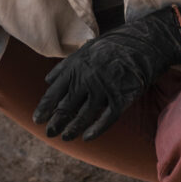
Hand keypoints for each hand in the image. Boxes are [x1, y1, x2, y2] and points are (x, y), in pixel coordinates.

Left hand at [33, 6, 180, 140]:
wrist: (143, 43)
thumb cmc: (112, 47)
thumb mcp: (85, 50)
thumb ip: (65, 66)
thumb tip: (47, 80)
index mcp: (75, 68)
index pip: (54, 93)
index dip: (44, 108)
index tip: (37, 119)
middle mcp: (87, 80)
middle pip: (66, 107)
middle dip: (56, 122)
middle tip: (49, 133)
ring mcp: (104, 89)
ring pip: (84, 116)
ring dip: (72, 129)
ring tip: (66, 137)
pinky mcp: (121, 98)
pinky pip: (106, 119)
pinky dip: (95, 130)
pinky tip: (86, 138)